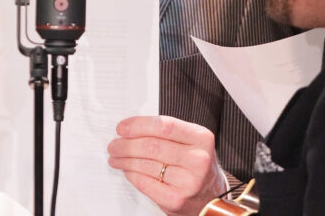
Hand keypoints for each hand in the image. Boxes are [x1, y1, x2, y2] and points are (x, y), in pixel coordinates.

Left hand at [107, 115, 226, 215]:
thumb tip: (130, 128)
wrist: (210, 195)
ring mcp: (188, 181)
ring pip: (146, 164)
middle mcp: (198, 159)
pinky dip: (132, 174)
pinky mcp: (177, 199)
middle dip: (126, 144)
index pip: (164, 125)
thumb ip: (167, 132)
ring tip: (115, 157)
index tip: (122, 128)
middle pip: (152, 146)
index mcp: (201, 138)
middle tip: (114, 144)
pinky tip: (127, 170)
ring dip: (125, 160)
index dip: (138, 125)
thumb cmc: (195, 164)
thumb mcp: (191, 142)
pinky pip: (145, 183)